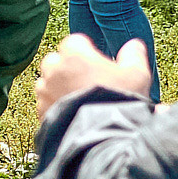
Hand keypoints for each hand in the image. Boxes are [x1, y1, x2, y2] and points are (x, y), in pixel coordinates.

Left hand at [34, 35, 152, 119]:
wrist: (102, 137)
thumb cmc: (119, 100)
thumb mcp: (137, 75)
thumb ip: (133, 55)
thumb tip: (133, 45)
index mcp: (75, 55)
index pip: (74, 42)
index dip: (86, 50)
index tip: (96, 61)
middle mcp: (54, 70)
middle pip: (56, 60)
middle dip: (67, 66)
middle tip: (86, 79)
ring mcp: (44, 92)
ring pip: (46, 82)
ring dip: (57, 86)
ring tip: (78, 98)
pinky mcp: (41, 111)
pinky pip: (44, 103)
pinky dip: (54, 104)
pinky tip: (72, 112)